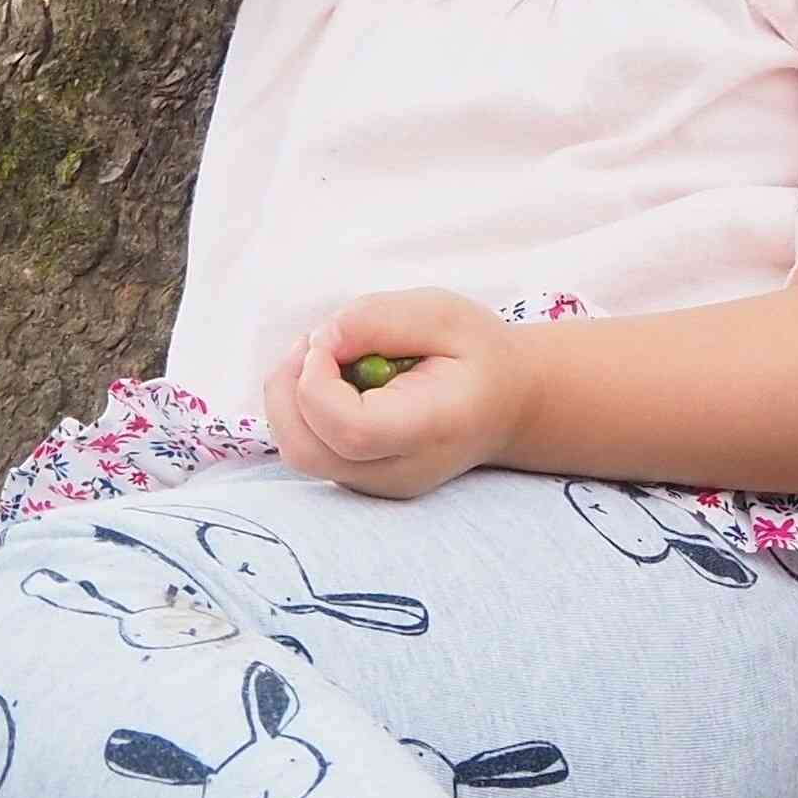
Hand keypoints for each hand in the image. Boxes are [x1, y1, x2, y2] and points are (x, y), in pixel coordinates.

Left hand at [265, 289, 527, 499]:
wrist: (510, 406)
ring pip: (299, 452)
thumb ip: (380, 319)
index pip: (351, 430)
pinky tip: (333, 381)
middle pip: (308, 451)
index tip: (328, 342)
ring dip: (289, 398)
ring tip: (323, 359)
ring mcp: (376, 483)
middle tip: (310, 346)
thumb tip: (320, 340)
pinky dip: (302, 409)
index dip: (317, 383)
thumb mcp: (444, 313)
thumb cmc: (479, 356)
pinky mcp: (359, 480)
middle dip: (286, 390)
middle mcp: (400, 469)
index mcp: (432, 429)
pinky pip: (308, 448)